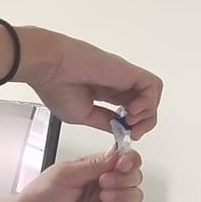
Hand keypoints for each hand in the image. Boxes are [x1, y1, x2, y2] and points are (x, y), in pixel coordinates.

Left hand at [0, 148, 141, 201]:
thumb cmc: (41, 194)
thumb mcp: (65, 172)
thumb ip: (94, 164)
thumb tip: (117, 154)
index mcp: (95, 166)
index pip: (125, 158)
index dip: (129, 159)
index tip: (122, 164)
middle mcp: (103, 183)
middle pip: (134, 176)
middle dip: (125, 178)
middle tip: (104, 181)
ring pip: (133, 195)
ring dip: (121, 194)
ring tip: (102, 195)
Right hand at [14, 27, 161, 137]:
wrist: (48, 67)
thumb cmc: (56, 86)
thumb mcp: (83, 115)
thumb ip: (104, 121)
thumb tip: (120, 129)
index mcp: (105, 92)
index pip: (131, 109)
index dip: (134, 124)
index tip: (125, 134)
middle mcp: (117, 83)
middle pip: (146, 103)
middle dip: (144, 122)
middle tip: (133, 132)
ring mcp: (123, 77)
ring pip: (152, 94)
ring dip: (147, 112)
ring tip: (131, 120)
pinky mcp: (127, 71)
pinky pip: (152, 85)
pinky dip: (148, 101)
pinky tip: (132, 110)